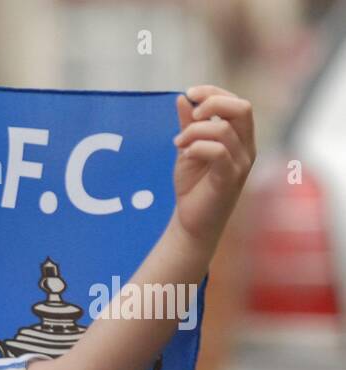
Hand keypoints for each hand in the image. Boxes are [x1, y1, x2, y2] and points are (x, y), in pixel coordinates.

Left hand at [171, 84, 255, 256]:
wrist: (192, 222)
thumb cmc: (193, 186)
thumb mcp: (187, 149)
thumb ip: (187, 125)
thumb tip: (182, 98)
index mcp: (240, 137)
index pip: (237, 102)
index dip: (214, 92)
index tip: (189, 93)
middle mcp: (246, 147)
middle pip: (242, 108)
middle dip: (212, 103)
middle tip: (189, 117)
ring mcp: (241, 163)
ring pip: (223, 129)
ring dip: (193, 132)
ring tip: (178, 144)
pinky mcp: (230, 179)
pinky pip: (218, 152)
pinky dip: (197, 147)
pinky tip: (184, 155)